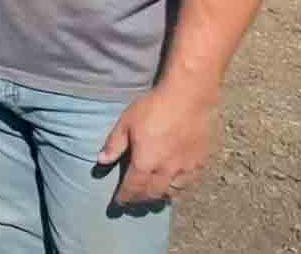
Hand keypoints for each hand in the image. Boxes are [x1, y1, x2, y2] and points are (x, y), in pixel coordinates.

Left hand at [96, 81, 218, 206]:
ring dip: (160, 196)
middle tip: (134, 202)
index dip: (125, 198)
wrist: (188, 96)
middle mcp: (166, 170)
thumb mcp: (126, 122)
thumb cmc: (154, 106)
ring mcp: (185, 168)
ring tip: (153, 195)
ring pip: (172, 192)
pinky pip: (188, 183)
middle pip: (152, 194)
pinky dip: (179, 187)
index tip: (119, 203)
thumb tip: (101, 161)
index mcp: (145, 162)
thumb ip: (114, 144)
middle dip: (141, 200)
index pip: (132, 189)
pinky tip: (175, 183)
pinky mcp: (200, 161)